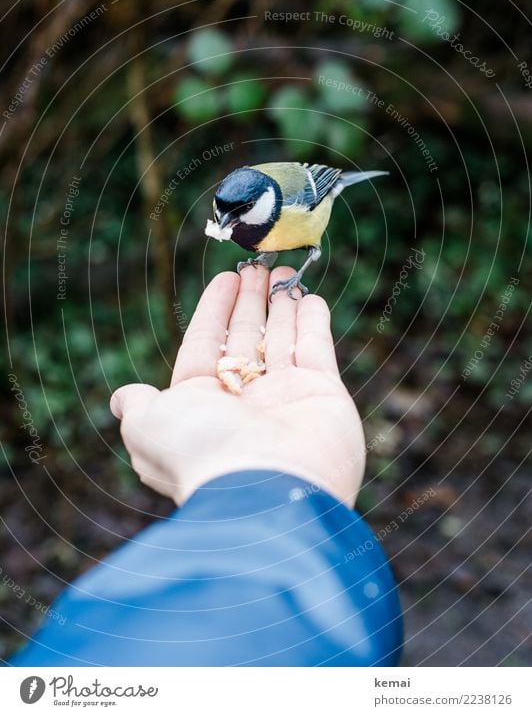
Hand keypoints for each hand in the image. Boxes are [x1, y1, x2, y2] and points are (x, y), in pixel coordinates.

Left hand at [110, 267, 364, 506]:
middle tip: (256, 267)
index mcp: (204, 405)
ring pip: (281, 340)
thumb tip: (124, 399)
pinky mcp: (324, 395)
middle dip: (249, 302)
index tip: (225, 279)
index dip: (214, 310)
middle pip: (246, 339)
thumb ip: (140, 406)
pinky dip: (312, 321)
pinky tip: (308, 296)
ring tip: (281, 271)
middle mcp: (245, 402)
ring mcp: (287, 398)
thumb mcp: (150, 427)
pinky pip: (316, 348)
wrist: (267, 491)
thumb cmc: (203, 453)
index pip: (207, 345)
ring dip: (281, 304)